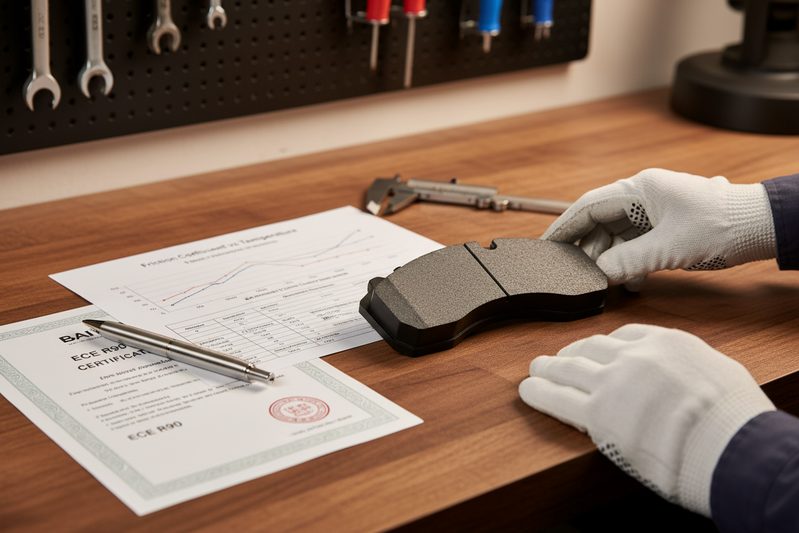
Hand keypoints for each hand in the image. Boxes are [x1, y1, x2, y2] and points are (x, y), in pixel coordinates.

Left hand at [518, 324, 774, 515]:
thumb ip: (694, 371)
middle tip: (561, 357)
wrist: (728, 445)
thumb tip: (692, 382)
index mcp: (667, 343)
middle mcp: (634, 356)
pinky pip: (557, 397)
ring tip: (537, 369)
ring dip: (549, 368)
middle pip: (592, 348)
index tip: (596, 349)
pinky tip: (528, 390)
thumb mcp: (720, 375)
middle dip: (573, 352)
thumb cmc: (734, 419)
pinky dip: (538, 392)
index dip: (605, 345)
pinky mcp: (595, 413)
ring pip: (569, 368)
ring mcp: (611, 382)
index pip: (625, 336)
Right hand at [543, 168, 775, 287]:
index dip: (564, 226)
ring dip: (612, 260)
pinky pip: (636, 244)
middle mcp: (643, 197)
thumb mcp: (667, 248)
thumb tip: (598, 273)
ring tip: (606, 282)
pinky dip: (630, 263)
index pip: (588, 206)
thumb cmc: (721, 225)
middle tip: (574, 272)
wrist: (761, 226)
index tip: (546, 245)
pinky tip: (633, 282)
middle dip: (588, 249)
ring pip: (617, 236)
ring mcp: (654, 211)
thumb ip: (627, 262)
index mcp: (639, 189)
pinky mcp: (665, 226)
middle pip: (600, 222)